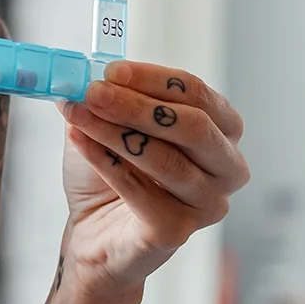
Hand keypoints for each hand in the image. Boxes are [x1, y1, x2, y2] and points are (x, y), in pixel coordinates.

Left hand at [57, 61, 248, 297]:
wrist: (94, 232)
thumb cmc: (111, 175)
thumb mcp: (110, 124)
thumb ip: (108, 97)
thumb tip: (86, 71)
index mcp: (221, 131)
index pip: (197, 93)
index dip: (152, 79)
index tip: (110, 71)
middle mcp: (227, 168)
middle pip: (192, 126)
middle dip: (137, 105)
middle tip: (93, 92)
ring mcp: (208, 203)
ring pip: (165, 159)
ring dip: (115, 131)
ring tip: (77, 114)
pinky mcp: (178, 230)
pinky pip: (139, 191)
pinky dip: (104, 162)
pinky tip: (79, 141)